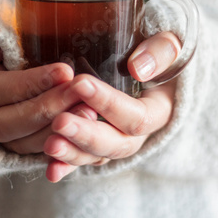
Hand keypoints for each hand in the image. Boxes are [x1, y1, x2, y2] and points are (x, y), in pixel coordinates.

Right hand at [0, 44, 82, 153]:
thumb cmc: (12, 41)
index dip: (31, 83)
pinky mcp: (20, 147)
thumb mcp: (1, 29)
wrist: (11, 65)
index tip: (65, 71)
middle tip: (80, 93)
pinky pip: (37, 154)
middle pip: (9, 122)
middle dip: (48, 108)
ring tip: (89, 111)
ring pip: (23, 143)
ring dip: (57, 130)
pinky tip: (85, 131)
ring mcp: (0, 136)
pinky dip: (61, 147)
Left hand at [43, 31, 180, 181]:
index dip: (110, 104)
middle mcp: (138, 134)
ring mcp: (116, 142)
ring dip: (73, 153)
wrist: (145, 67)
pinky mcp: (96, 146)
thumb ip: (160, 52)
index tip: (81, 84)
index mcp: (159, 110)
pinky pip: (82, 160)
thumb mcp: (167, 46)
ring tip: (50, 145)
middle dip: (87, 135)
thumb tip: (139, 69)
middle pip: (116, 144)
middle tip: (60, 122)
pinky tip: (50, 171)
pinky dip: (66, 167)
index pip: (137, 116)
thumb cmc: (155, 53)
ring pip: (97, 156)